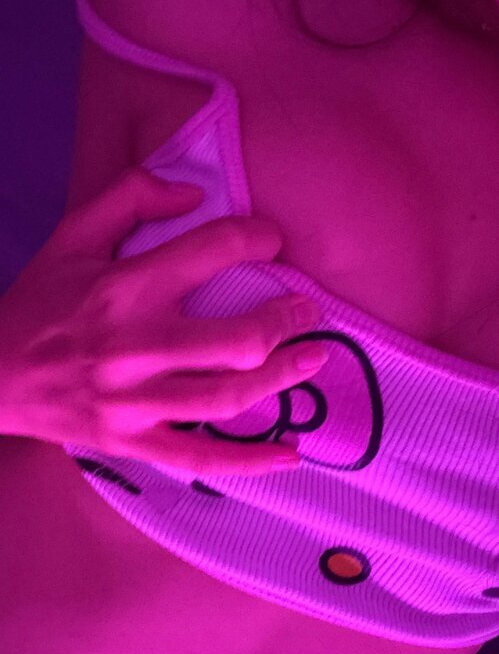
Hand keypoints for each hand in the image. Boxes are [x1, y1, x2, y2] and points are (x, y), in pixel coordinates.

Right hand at [0, 168, 326, 476]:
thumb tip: (195, 191)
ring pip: (227, 399)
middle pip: (235, 340)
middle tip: (306, 311)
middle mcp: (134, 346)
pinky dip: (250, 461)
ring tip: (313, 358)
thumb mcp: (72, 234)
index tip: (271, 243)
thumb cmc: (39, 301)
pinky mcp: (132, 442)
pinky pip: (200, 459)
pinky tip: (291, 453)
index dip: (256, 239)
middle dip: (284, 322)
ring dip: (282, 379)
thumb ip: (129, 195)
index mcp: (123, 287)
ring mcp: (134, 402)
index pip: (211, 252)